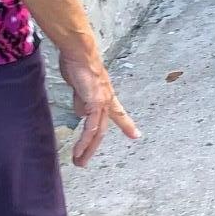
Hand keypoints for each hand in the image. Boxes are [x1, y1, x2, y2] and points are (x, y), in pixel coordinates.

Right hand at [58, 45, 140, 166]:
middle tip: (87, 161)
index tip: (135, 135)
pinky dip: (84, 141)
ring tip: (79, 162)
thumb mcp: (80, 87)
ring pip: (96, 132)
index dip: (126, 124)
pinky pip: (89, 128)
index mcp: (106, 96)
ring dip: (87, 149)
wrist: (79, 53)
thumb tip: (81, 114)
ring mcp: (102, 102)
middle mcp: (107, 100)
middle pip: (103, 128)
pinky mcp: (94, 103)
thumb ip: (82, 100)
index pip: (117, 113)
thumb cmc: (79, 65)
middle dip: (95, 146)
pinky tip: (78, 151)